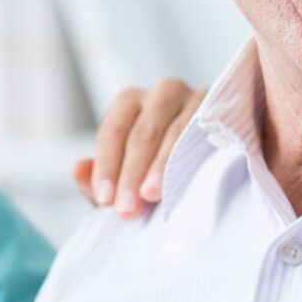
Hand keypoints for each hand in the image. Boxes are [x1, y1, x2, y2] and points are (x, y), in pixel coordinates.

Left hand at [73, 79, 205, 218]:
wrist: (205, 166)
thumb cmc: (152, 172)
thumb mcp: (121, 179)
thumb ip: (96, 179)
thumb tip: (78, 168)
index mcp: (129, 101)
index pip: (113, 132)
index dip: (106, 167)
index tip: (105, 200)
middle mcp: (162, 92)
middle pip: (142, 133)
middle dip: (132, 173)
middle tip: (127, 209)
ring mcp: (196, 98)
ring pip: (175, 132)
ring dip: (162, 167)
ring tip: (151, 196)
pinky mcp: (222, 112)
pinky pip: (206, 133)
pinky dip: (195, 158)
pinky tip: (188, 181)